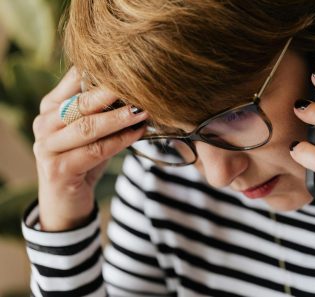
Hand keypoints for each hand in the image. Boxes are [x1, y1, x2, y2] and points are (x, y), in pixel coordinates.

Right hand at [33, 67, 147, 230]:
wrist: (65, 200)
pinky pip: (95, 150)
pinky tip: (137, 134)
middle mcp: (44, 123)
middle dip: (112, 93)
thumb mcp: (90, 132)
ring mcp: (47, 147)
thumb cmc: (82, 160)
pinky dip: (119, 141)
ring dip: (119, 118)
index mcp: (50, 107)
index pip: (73, 80)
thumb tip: (136, 92)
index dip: (100, 72)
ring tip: (143, 111)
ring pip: (88, 127)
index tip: (128, 67)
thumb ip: (102, 112)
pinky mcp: (57, 169)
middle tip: (139, 86)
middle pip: (81, 103)